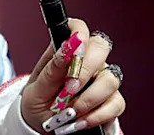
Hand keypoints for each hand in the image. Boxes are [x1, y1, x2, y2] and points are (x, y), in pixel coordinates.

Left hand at [21, 19, 124, 133]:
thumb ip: (52, 68)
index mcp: (65, 51)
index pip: (78, 28)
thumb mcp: (37, 87)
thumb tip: (67, 48)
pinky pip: (116, 104)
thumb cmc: (38, 101)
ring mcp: (101, 80)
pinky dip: (97, 115)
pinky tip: (80, 121)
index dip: (80, 31)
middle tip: (69, 88)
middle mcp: (88, 62)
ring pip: (111, 79)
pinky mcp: (111, 102)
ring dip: (89, 98)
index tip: (76, 42)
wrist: (42, 127)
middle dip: (86, 69)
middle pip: (101, 47)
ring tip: (70, 111)